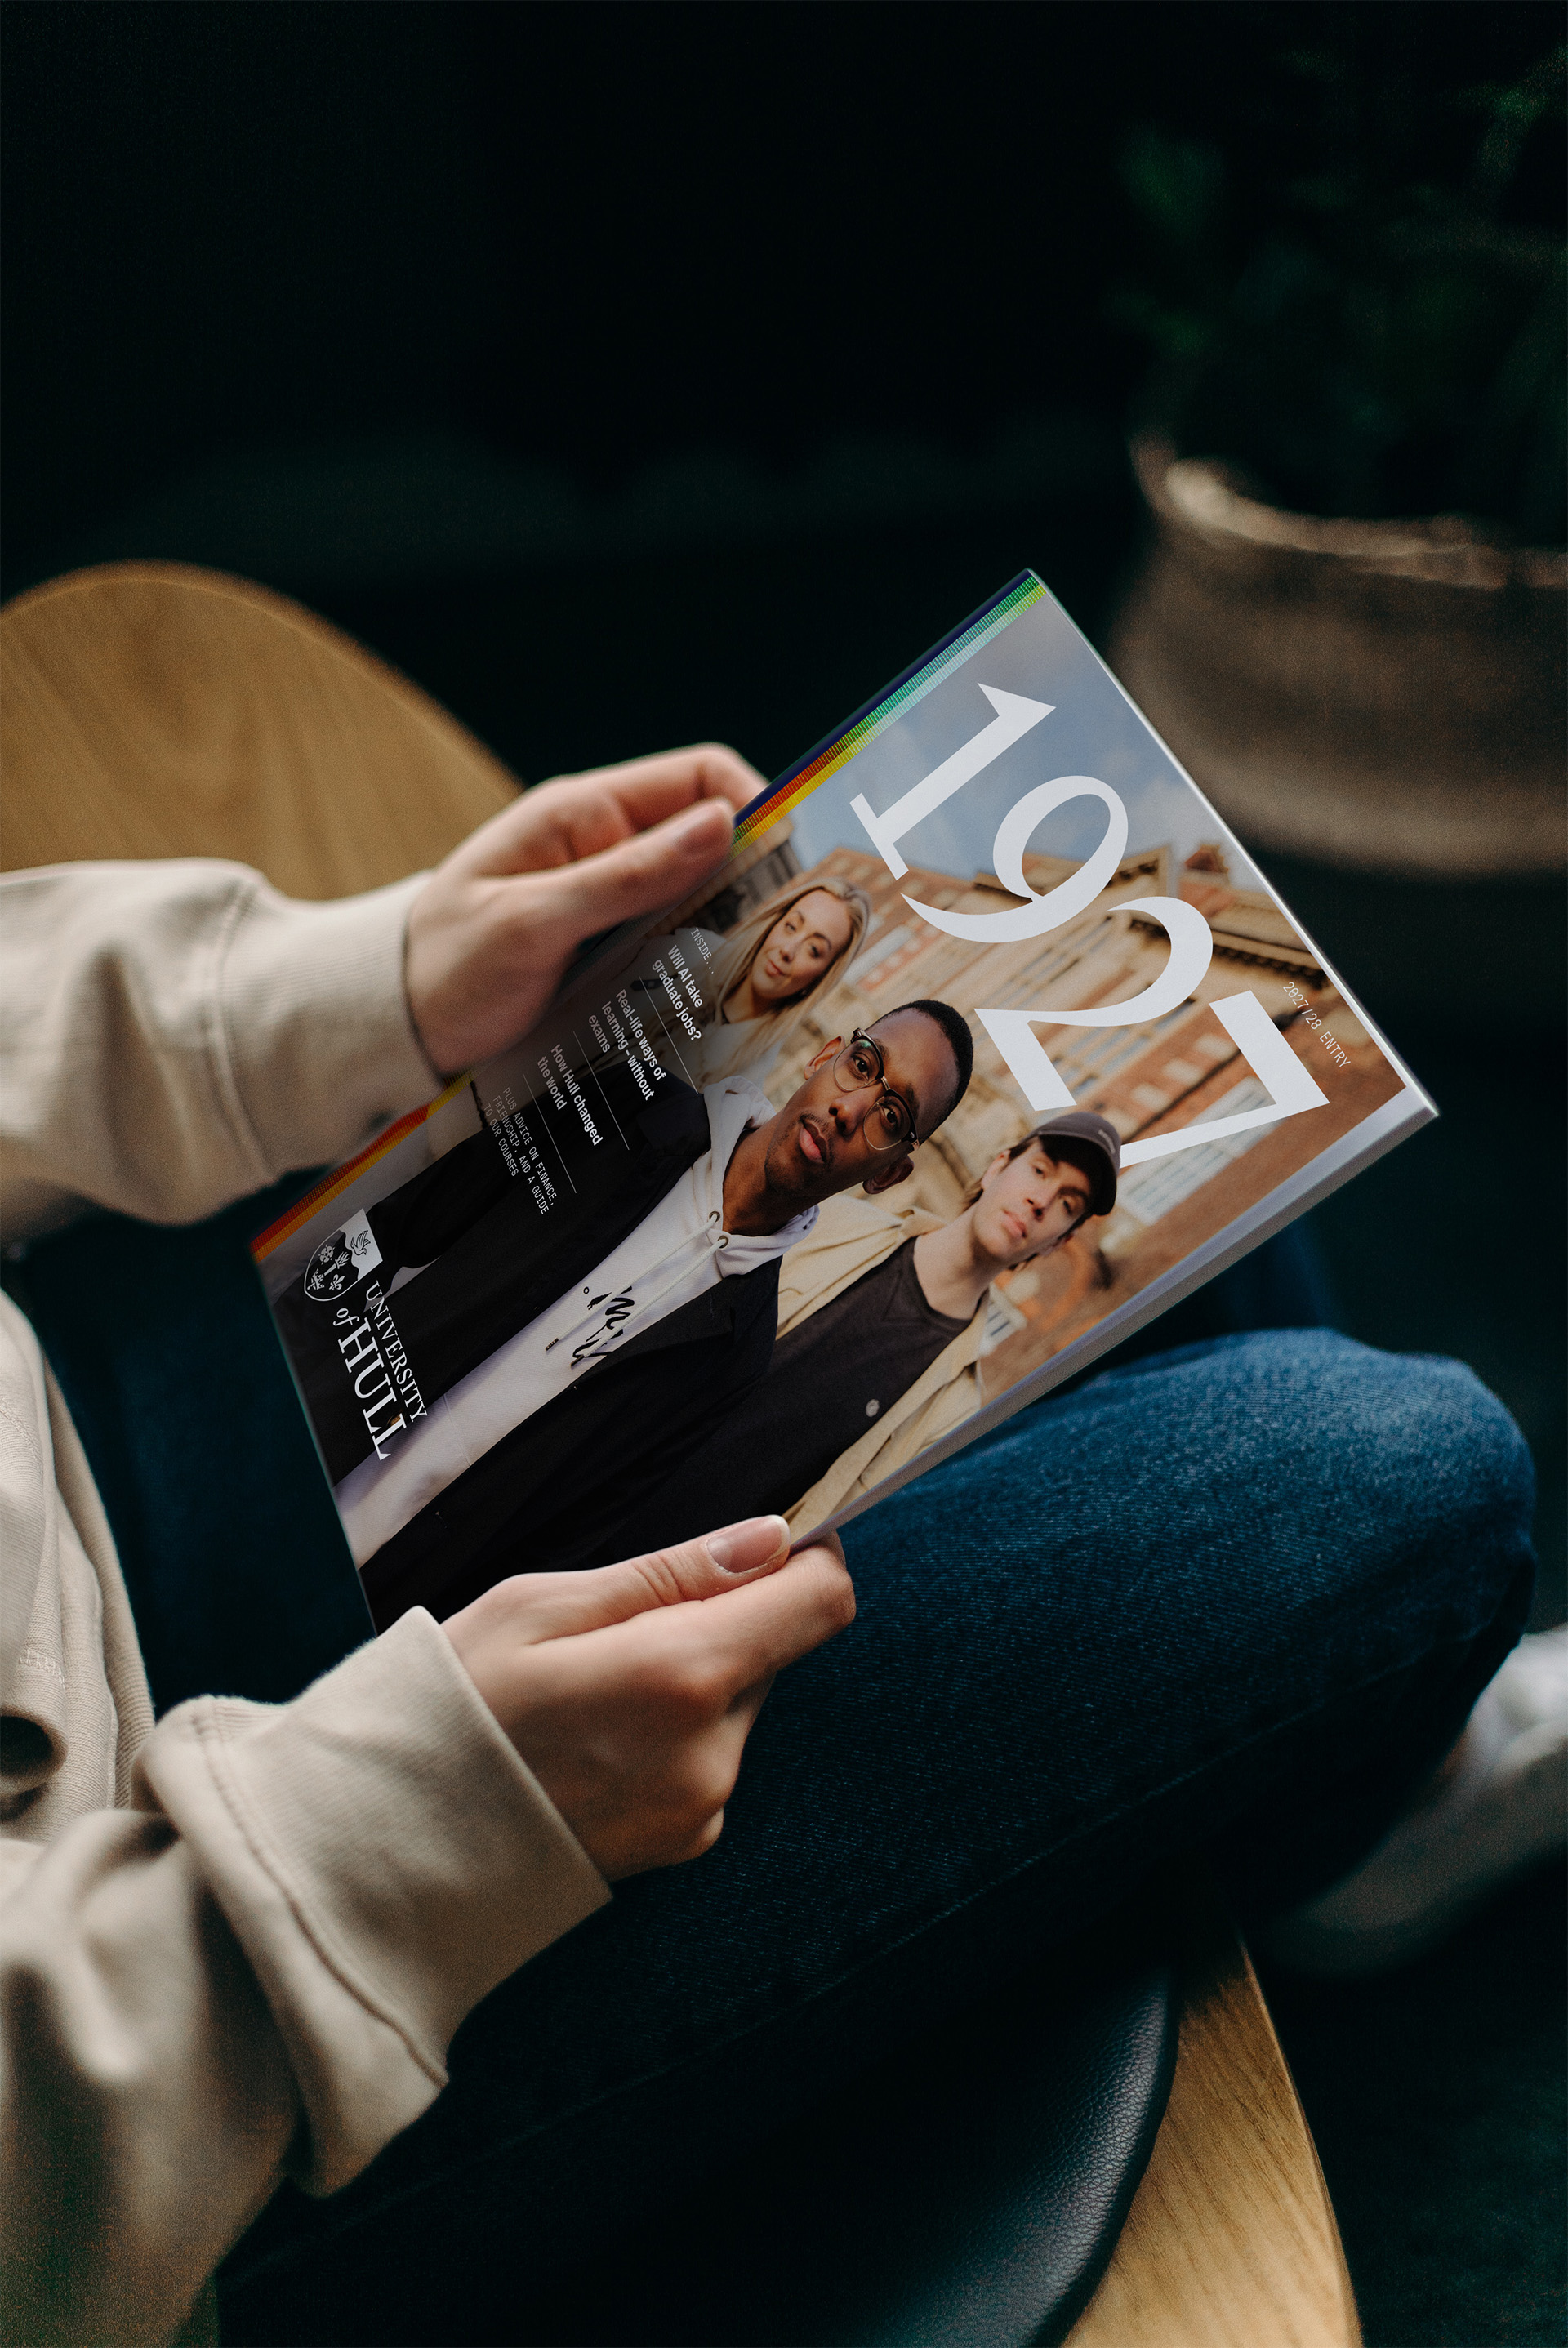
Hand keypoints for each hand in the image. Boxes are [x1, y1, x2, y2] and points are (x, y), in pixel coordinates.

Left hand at [405, 745, 764, 1075]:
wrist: (394, 1024)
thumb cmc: (447, 964)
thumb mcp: (534, 921)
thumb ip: (627, 874)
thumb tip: (722, 824)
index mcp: (585, 813)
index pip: (699, 777)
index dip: (755, 806)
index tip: (791, 862)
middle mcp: (605, 844)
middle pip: (712, 838)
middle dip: (757, 874)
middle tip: (795, 933)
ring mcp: (608, 895)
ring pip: (701, 892)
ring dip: (732, 923)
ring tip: (765, 970)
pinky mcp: (608, 943)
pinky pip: (674, 935)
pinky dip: (701, 955)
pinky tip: (718, 992)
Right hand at [441, 1517, 853, 1878]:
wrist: (390, 1844)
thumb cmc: (450, 1706)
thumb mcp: (543, 1606)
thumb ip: (671, 1572)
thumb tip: (771, 1540)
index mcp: (682, 1676)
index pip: (819, 1602)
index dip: (806, 1558)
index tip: (768, 1542)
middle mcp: (711, 1752)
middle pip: (772, 1650)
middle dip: (719, 1621)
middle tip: (617, 1625)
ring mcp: (701, 1807)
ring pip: (736, 1704)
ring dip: (692, 1681)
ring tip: (588, 1692)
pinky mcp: (684, 1843)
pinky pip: (709, 1758)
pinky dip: (672, 1734)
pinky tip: (592, 1740)